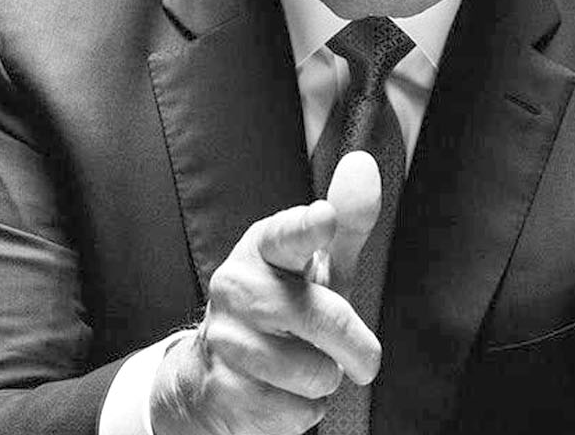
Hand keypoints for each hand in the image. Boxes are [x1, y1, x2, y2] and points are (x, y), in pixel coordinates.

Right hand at [151, 153, 383, 434]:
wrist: (211, 377)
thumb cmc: (283, 312)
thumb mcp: (319, 267)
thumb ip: (348, 221)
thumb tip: (363, 165)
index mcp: (264, 249)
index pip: (287, 235)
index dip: (308, 229)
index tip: (323, 219)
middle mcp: (237, 288)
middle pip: (322, 319)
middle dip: (357, 349)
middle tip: (362, 359)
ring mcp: (224, 340)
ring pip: (313, 373)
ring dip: (323, 380)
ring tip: (302, 368)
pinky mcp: (220, 390)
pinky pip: (294, 412)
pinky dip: (302, 411)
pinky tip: (280, 394)